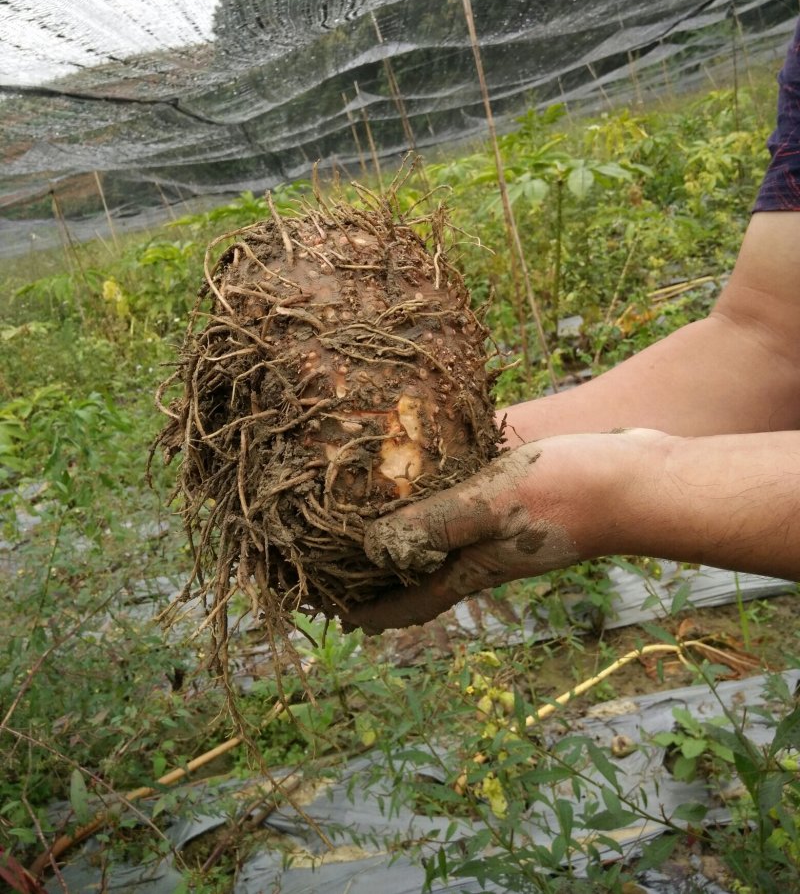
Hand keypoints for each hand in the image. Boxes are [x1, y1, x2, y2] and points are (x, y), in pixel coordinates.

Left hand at [344, 428, 669, 631]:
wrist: (643, 479)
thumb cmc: (570, 492)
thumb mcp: (492, 503)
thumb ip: (433, 525)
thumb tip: (369, 549)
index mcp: (473, 568)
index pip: (407, 606)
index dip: (364, 614)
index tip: (323, 612)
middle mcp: (484, 555)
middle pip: (417, 577)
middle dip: (374, 577)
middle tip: (329, 560)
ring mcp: (504, 530)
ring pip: (439, 540)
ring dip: (404, 536)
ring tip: (365, 514)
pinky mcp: (520, 500)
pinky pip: (464, 506)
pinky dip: (436, 498)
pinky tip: (427, 470)